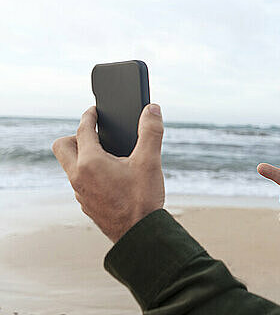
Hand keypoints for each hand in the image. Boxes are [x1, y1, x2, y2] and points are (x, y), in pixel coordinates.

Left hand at [51, 104, 164, 242]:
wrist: (140, 236)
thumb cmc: (143, 200)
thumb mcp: (150, 161)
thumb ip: (151, 131)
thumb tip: (152, 109)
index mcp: (90, 162)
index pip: (82, 130)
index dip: (89, 116)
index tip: (94, 111)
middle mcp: (78, 177)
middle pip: (62, 146)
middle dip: (76, 136)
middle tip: (95, 135)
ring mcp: (80, 193)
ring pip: (71, 166)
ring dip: (82, 156)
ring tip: (106, 155)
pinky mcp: (86, 205)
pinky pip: (79, 182)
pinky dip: (89, 174)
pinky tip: (109, 178)